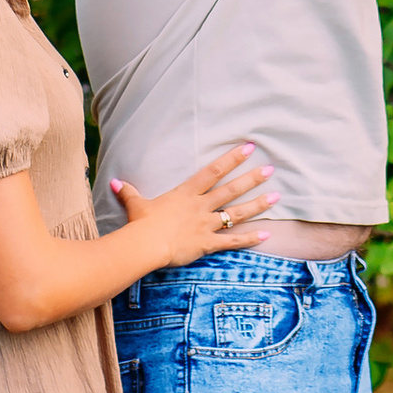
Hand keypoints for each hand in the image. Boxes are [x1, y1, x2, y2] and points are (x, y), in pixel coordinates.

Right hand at [113, 147, 277, 263]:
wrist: (145, 245)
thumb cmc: (141, 224)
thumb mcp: (135, 205)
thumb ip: (128, 192)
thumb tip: (115, 182)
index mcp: (186, 194)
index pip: (213, 171)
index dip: (232, 159)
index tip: (248, 148)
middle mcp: (200, 207)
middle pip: (231, 190)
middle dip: (252, 179)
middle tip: (271, 169)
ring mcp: (206, 225)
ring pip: (237, 213)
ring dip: (258, 205)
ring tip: (277, 197)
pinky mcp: (207, 243)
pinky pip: (232, 241)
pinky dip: (249, 239)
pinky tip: (266, 235)